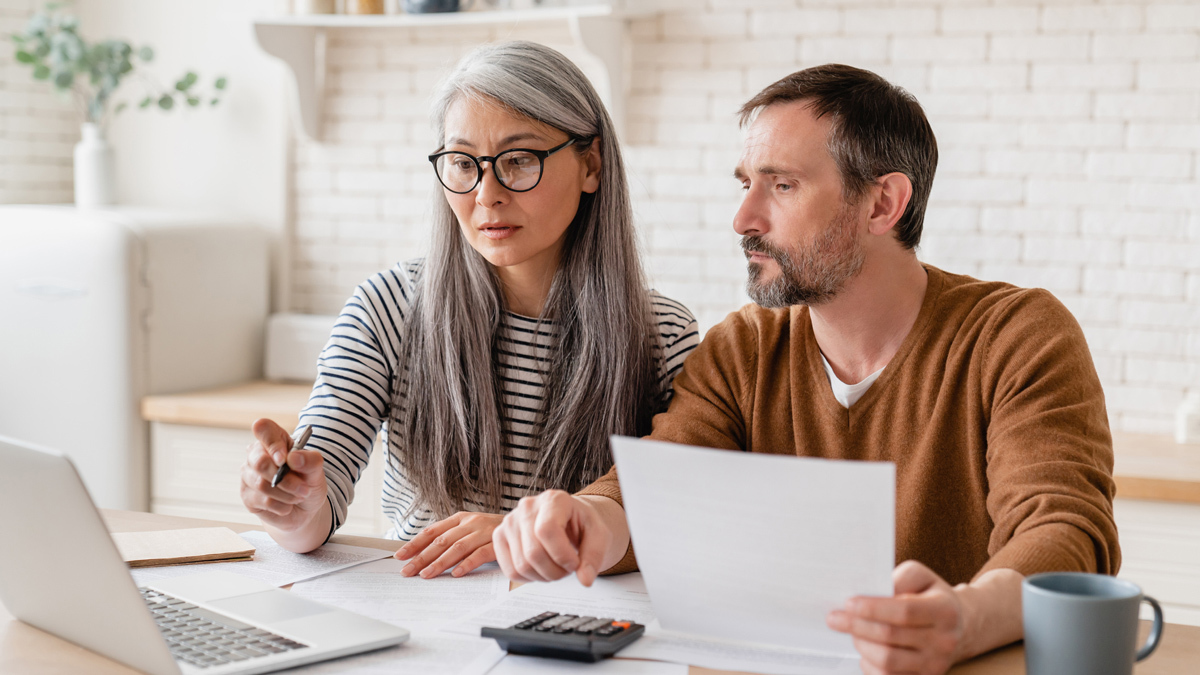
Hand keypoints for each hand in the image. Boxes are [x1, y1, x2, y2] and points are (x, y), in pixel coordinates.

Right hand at [240, 418, 328, 532]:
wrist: (305, 508)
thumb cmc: (308, 481)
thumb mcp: (317, 470)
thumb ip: (310, 460)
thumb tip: (293, 458)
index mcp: (274, 439)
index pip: (262, 428)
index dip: (272, 443)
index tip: (284, 459)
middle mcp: (256, 454)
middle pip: (260, 462)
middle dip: (286, 479)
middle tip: (304, 488)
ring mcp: (248, 475)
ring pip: (261, 484)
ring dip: (287, 494)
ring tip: (299, 496)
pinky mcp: (247, 496)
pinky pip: (262, 501)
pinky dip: (281, 505)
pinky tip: (287, 505)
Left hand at [394, 512, 501, 578]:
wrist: (522, 525)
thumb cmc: (490, 531)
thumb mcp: (468, 529)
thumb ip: (449, 538)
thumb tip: (421, 554)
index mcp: (460, 518)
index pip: (432, 531)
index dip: (415, 543)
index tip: (400, 556)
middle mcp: (470, 523)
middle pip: (441, 541)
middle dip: (422, 557)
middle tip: (408, 571)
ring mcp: (484, 532)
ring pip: (457, 548)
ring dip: (440, 563)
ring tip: (427, 575)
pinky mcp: (497, 543)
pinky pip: (479, 554)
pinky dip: (466, 564)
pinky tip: (456, 574)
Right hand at [492, 490, 615, 585]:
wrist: (570, 521)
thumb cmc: (583, 526)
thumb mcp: (599, 536)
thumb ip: (594, 557)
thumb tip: (585, 579)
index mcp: (554, 499)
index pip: (546, 530)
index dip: (561, 555)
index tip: (575, 564)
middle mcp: (527, 506)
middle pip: (533, 552)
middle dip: (555, 571)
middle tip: (568, 569)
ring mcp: (510, 521)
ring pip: (521, 565)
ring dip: (544, 576)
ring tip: (557, 567)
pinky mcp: (500, 536)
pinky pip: (510, 570)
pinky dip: (529, 578)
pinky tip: (542, 568)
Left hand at [827, 560, 963, 674]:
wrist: (959, 626)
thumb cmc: (931, 596)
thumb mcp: (921, 576)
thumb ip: (899, 578)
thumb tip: (872, 592)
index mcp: (944, 611)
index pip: (904, 612)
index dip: (873, 608)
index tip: (848, 603)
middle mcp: (944, 641)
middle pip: (891, 637)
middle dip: (856, 626)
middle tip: (834, 618)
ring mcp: (935, 665)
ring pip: (887, 661)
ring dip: (861, 645)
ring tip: (852, 632)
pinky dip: (870, 665)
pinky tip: (865, 650)